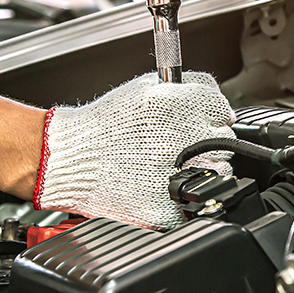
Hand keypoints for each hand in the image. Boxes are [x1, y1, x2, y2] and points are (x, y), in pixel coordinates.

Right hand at [32, 72, 236, 229]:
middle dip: (209, 141)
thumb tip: (220, 103)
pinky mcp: (166, 207)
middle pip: (224, 141)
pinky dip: (187, 196)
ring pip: (219, 172)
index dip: (213, 115)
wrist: (69, 159)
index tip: (204, 122)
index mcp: (175, 106)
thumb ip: (190, 85)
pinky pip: (196, 202)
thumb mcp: (146, 87)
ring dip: (205, 168)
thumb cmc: (103, 125)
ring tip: (176, 165)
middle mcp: (179, 139)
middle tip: (186, 145)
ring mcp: (174, 174)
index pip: (222, 110)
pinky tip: (166, 184)